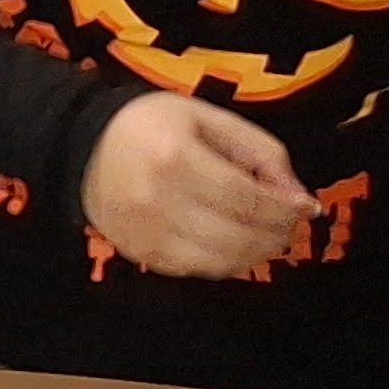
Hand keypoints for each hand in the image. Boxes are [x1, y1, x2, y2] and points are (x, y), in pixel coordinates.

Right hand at [81, 92, 315, 277]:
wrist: (83, 146)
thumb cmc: (150, 127)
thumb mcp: (209, 119)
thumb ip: (259, 151)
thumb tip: (297, 195)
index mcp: (175, 157)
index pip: (246, 198)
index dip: (284, 208)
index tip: (305, 206)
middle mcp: (157, 199)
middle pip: (237, 235)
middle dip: (275, 233)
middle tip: (290, 223)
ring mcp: (145, 231)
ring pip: (220, 260)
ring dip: (255, 252)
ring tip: (266, 235)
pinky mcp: (139, 252)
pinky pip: (196, 269)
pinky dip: (225, 261)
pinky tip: (233, 244)